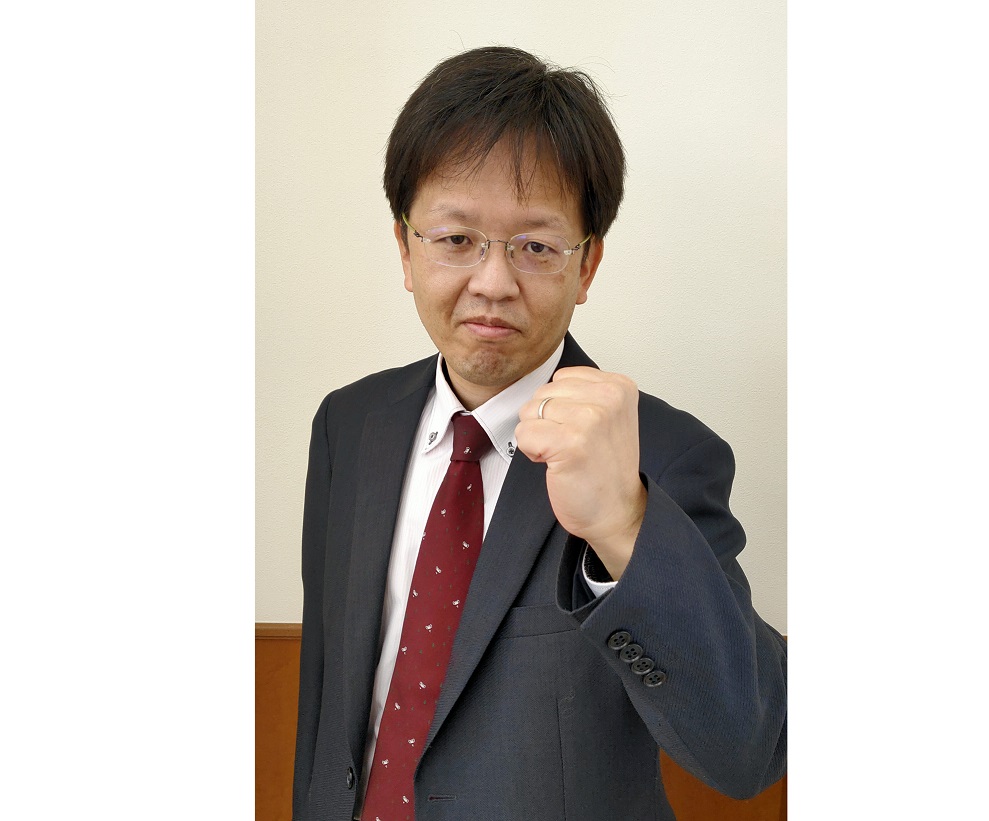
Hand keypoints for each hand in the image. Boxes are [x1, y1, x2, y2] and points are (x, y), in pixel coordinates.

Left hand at [515, 367, 646, 579]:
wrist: (616, 511)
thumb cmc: (605, 467)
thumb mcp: (608, 416)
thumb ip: (583, 393)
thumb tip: (544, 385)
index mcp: (619, 386)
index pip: (561, 378)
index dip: (560, 407)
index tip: (582, 431)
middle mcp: (608, 397)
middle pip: (542, 393)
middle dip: (546, 421)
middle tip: (572, 446)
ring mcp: (590, 418)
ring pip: (529, 412)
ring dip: (538, 437)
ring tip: (564, 454)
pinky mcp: (570, 443)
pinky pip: (524, 433)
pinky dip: (532, 452)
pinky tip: (556, 464)